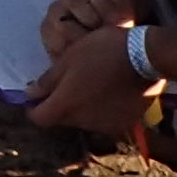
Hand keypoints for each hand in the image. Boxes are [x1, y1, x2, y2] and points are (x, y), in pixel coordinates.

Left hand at [24, 17, 155, 140]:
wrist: (147, 57)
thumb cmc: (103, 51)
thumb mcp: (70, 57)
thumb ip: (48, 80)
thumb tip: (29, 94)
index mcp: (65, 105)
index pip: (39, 118)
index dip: (34, 107)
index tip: (37, 96)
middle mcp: (82, 122)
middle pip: (62, 119)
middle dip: (60, 104)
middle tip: (69, 82)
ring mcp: (104, 125)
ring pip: (84, 120)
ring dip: (83, 107)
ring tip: (94, 84)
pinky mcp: (124, 124)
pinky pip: (105, 120)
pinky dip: (103, 110)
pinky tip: (111, 92)